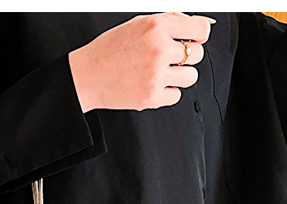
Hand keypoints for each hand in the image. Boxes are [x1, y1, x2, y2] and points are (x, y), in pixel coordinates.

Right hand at [68, 12, 215, 112]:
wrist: (86, 76)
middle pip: (197, 54)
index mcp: (156, 27)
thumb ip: (170, 22)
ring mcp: (156, 75)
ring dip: (180, 76)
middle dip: (186, 57)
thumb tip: (200, 27)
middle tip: (169, 59)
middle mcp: (158, 49)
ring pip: (191, 77)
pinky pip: (176, 96)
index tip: (195, 40)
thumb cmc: (109, 51)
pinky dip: (167, 93)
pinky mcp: (151, 97)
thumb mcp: (138, 25)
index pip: (200, 30)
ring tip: (161, 73)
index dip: (199, 35)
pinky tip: (153, 86)